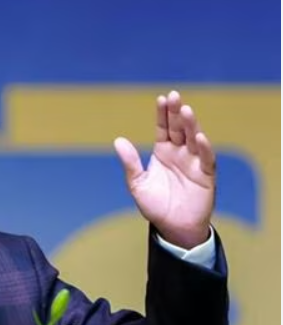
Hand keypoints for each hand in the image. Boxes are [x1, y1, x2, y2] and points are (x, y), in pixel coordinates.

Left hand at [114, 90, 214, 248]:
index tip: (161, 98)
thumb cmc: (155, 206)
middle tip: (174, 96)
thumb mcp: (137, 183)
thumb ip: (130, 163)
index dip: (162, 114)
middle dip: (177, 113)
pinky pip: (207, 159)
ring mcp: (194, 163)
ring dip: (191, 125)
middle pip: (179, 128)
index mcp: (163, 152)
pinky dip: (204, 148)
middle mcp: (180, 153)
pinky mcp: (206, 176)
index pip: (163, 128)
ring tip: (186, 110)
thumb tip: (118, 140)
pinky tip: (200, 137)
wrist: (172, 228)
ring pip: (194, 139)